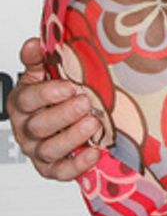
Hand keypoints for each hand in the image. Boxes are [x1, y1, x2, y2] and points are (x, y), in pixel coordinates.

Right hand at [8, 37, 100, 179]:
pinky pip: (61, 172)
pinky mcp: (51, 167)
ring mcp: (38, 150)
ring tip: (93, 123)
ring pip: (49, 149)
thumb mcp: (44, 74)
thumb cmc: (53, 95)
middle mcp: (27, 129)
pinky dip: (77, 165)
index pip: (28, 99)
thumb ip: (39, 59)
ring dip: (72, 137)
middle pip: (38, 126)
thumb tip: (34, 43)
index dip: (47, 94)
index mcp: (22, 103)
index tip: (69, 87)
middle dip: (63, 115)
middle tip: (85, 103)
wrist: (60, 120)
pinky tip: (95, 153)